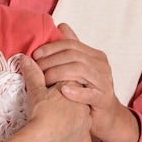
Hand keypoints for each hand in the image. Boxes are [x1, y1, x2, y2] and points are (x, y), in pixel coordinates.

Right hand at [7, 55, 90, 141]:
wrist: (45, 140)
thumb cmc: (41, 116)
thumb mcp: (35, 92)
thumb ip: (32, 73)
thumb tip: (25, 58)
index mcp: (73, 86)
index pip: (68, 75)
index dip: (56, 77)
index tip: (48, 82)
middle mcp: (83, 100)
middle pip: (76, 91)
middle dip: (65, 91)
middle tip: (51, 98)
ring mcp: (85, 118)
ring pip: (80, 108)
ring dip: (70, 107)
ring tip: (56, 111)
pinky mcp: (84, 133)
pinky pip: (81, 125)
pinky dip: (73, 124)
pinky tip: (65, 124)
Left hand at [32, 24, 139, 141]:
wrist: (106, 116)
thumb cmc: (89, 90)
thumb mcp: (80, 67)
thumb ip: (72, 48)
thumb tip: (61, 26)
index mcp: (96, 55)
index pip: (71, 44)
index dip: (52, 48)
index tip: (35, 55)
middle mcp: (102, 66)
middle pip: (74, 56)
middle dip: (52, 60)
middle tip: (36, 68)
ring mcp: (105, 81)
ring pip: (80, 70)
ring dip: (58, 74)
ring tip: (44, 80)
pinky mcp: (104, 99)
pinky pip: (89, 93)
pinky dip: (75, 91)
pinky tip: (63, 91)